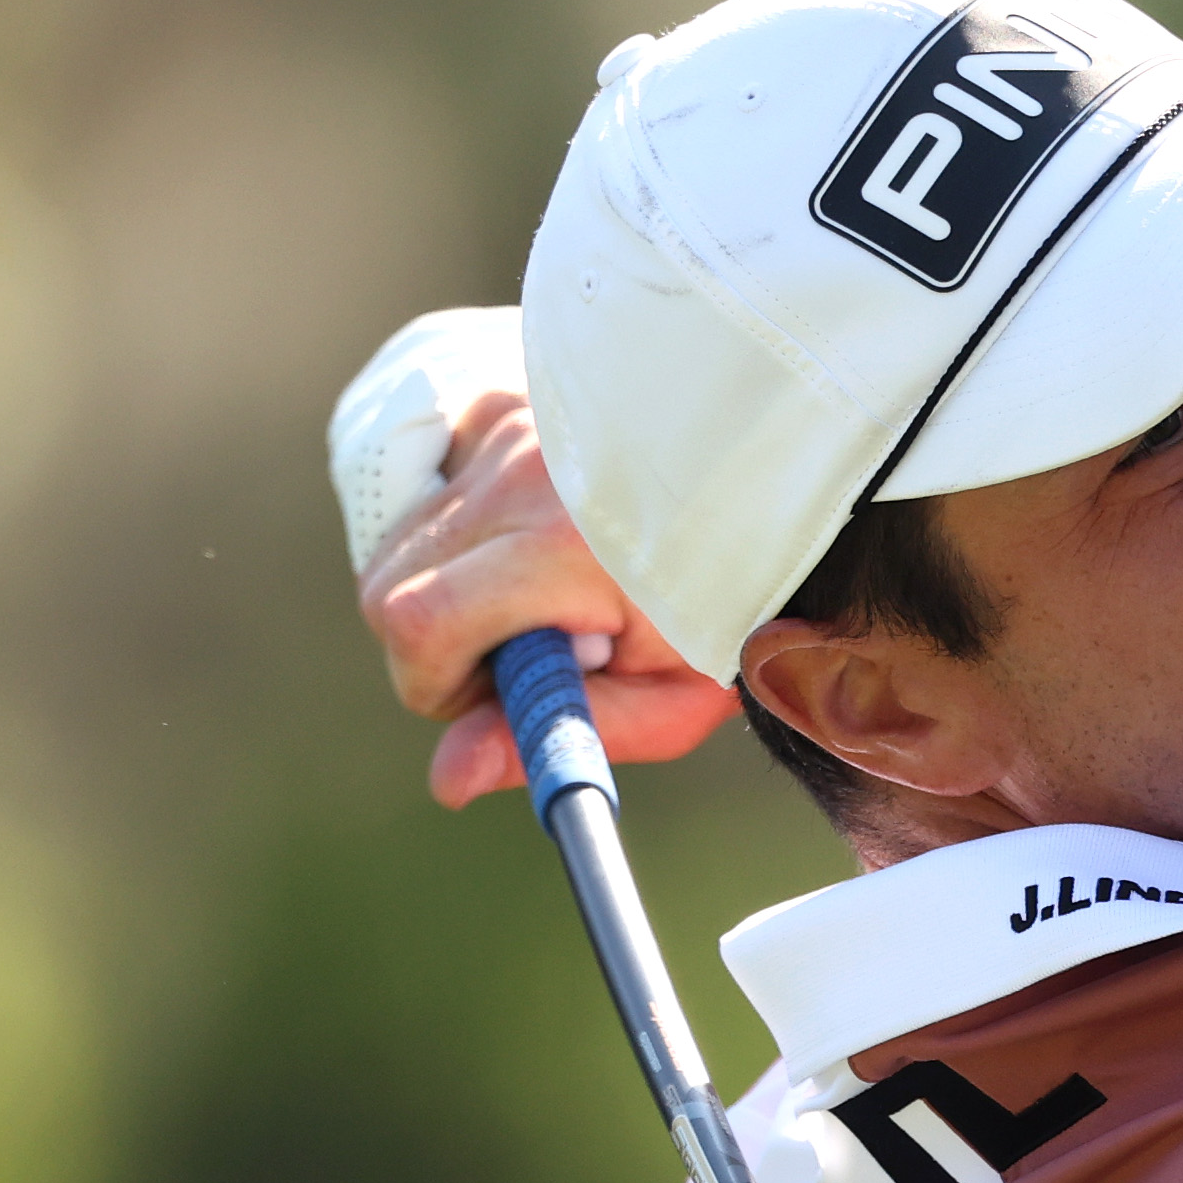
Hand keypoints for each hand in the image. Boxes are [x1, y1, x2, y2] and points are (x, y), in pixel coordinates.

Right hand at [354, 391, 738, 805]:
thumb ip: (557, 736)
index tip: (494, 698)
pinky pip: (433, 480)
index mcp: (565, 550)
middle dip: (437, 642)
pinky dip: (462, 524)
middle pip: (391, 585)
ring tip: (546, 591)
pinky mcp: (502, 402)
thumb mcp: (672, 697)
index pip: (418, 625)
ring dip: (449, 584)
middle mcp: (524, 473)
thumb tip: (447, 780)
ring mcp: (510, 426)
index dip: (438, 685)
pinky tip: (534, 537)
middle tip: (525, 652)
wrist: (790, 497)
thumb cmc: (737, 607)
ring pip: (404, 535)